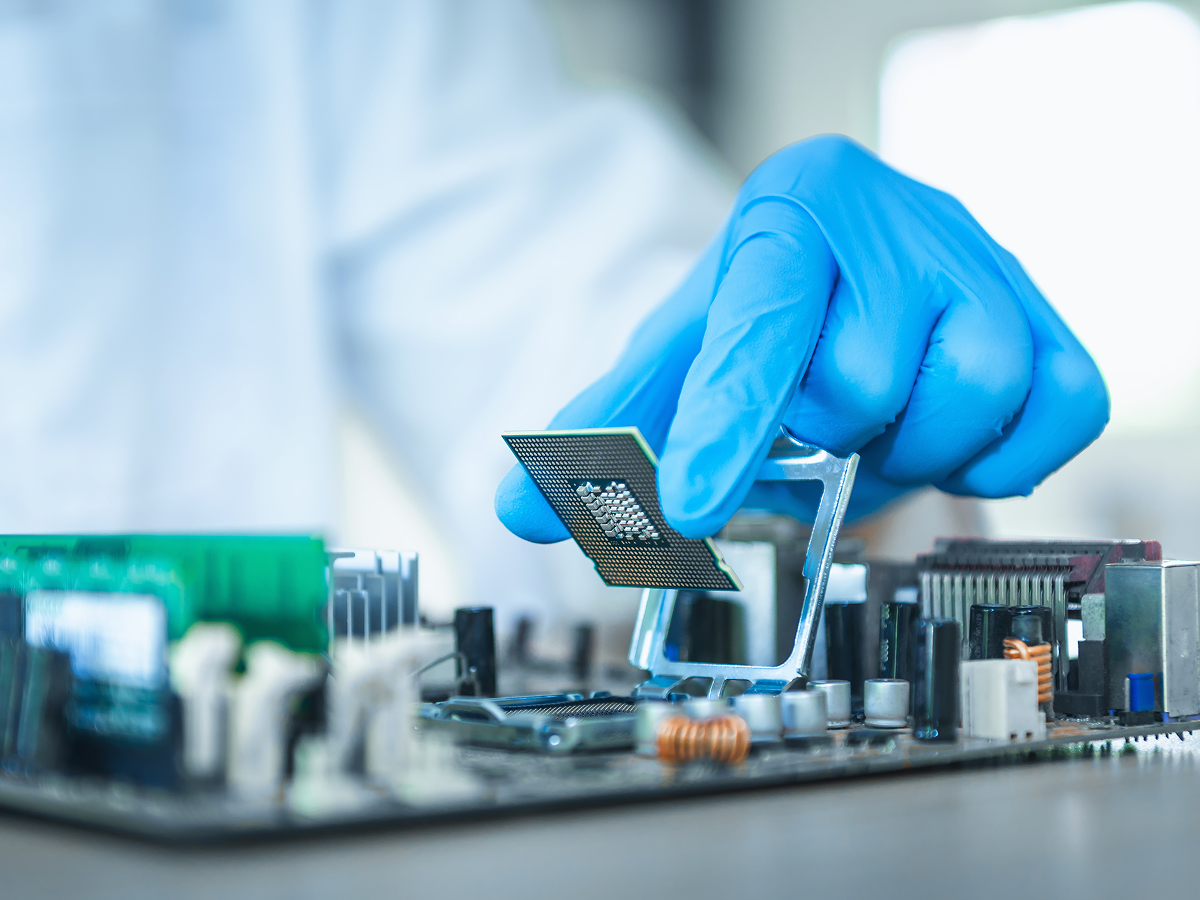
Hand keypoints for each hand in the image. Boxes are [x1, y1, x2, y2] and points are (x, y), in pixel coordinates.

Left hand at [495, 135, 1107, 541]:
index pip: (758, 327)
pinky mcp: (1050, 311)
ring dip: (910, 447)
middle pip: (863, 383)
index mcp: (788, 214)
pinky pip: (1057, 410)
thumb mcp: (679, 350)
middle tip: (817, 425)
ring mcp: (984, 260)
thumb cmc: (766, 308)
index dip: (724, 424)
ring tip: (878, 426)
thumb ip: (609, 427)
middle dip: (827, 437)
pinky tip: (948, 433)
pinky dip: (998, 454)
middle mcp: (896, 219)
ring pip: (967, 394)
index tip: (691, 508)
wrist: (860, 250)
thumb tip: (522, 510)